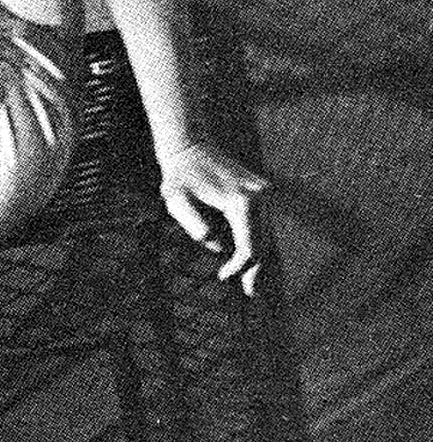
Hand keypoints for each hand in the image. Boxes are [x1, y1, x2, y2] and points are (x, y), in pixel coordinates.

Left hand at [157, 140, 267, 296]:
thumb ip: (193, 224)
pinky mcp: (261, 191)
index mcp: (241, 200)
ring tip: (251, 283)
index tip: (223, 277)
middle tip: (250, 293)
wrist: (190, 147)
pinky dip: (258, 242)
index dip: (239, 267)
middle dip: (255, 269)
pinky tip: (251, 260)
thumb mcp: (175, 200)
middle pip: (263, 242)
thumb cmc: (179, 176)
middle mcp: (259, 195)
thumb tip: (214, 245)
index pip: (249, 245)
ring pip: (266, 234)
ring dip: (259, 258)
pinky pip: (263, 224)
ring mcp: (263, 192)